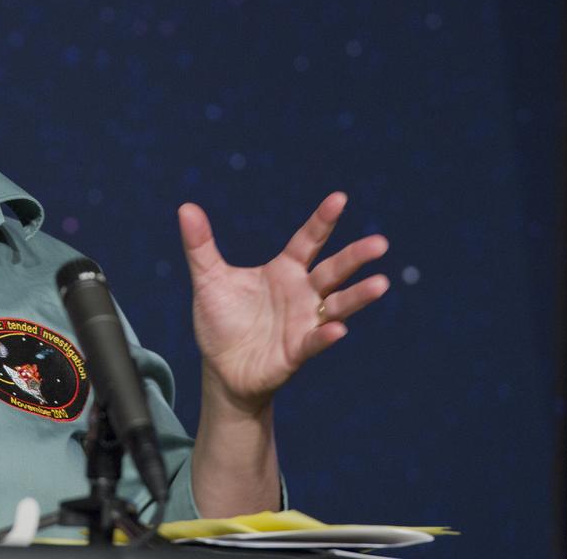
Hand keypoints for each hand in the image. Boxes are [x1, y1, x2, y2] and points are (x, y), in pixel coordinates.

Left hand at [179, 192, 387, 409]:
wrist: (220, 367)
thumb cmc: (221, 320)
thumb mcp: (208, 279)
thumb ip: (200, 245)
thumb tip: (185, 207)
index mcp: (284, 270)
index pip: (307, 240)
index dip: (322, 221)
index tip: (339, 198)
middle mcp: (302, 293)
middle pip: (333, 270)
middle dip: (355, 256)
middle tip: (380, 242)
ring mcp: (304, 322)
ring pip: (337, 305)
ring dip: (358, 296)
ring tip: (381, 283)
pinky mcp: (297, 351)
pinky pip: (315, 341)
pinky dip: (326, 335)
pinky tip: (338, 329)